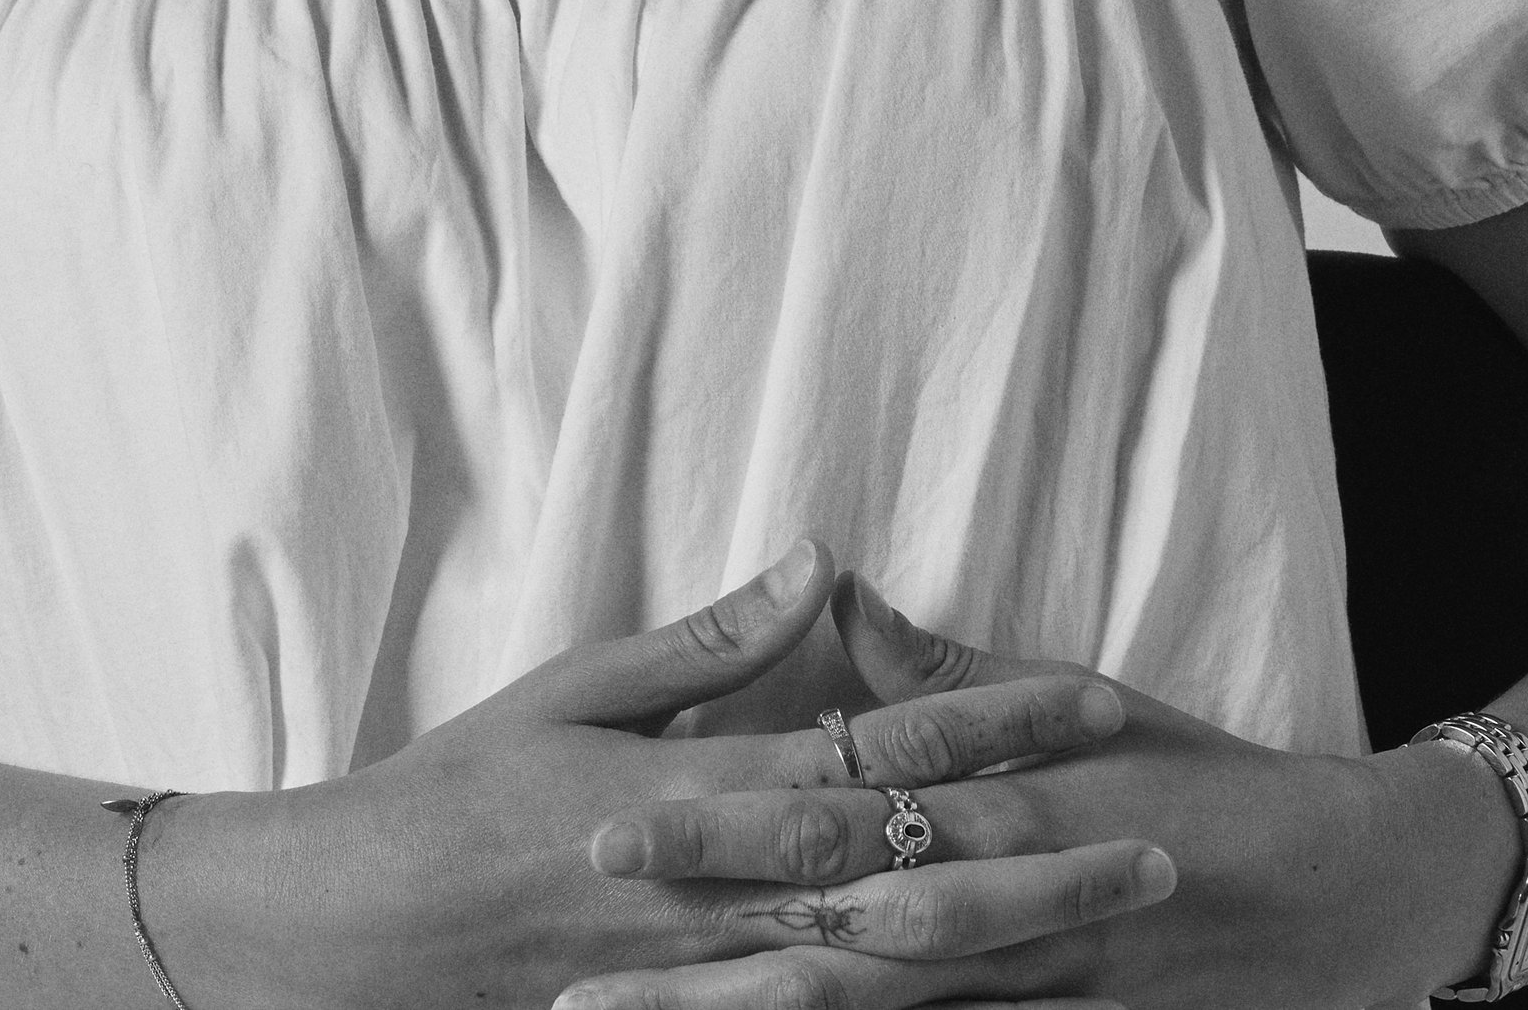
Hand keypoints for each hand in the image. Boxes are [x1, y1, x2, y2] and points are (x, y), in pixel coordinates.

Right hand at [160, 540, 1169, 1009]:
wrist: (366, 937)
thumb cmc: (463, 790)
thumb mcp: (577, 686)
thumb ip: (712, 640)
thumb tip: (821, 561)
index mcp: (706, 793)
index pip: (879, 754)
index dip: (990, 727)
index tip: (1090, 701)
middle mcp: (730, 896)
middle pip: (917, 878)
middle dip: (1044, 860)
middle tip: (1161, 840)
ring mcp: (720, 980)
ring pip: (896, 970)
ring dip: (1015, 945)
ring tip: (1116, 917)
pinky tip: (997, 1007)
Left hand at [563, 577, 1520, 1009]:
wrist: (1359, 888)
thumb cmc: (1205, 779)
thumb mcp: (1079, 702)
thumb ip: (943, 673)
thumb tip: (832, 593)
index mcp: (1000, 800)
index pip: (831, 810)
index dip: (718, 827)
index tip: (606, 828)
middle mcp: (1010, 904)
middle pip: (830, 938)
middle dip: (702, 960)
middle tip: (578, 976)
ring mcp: (1042, 994)